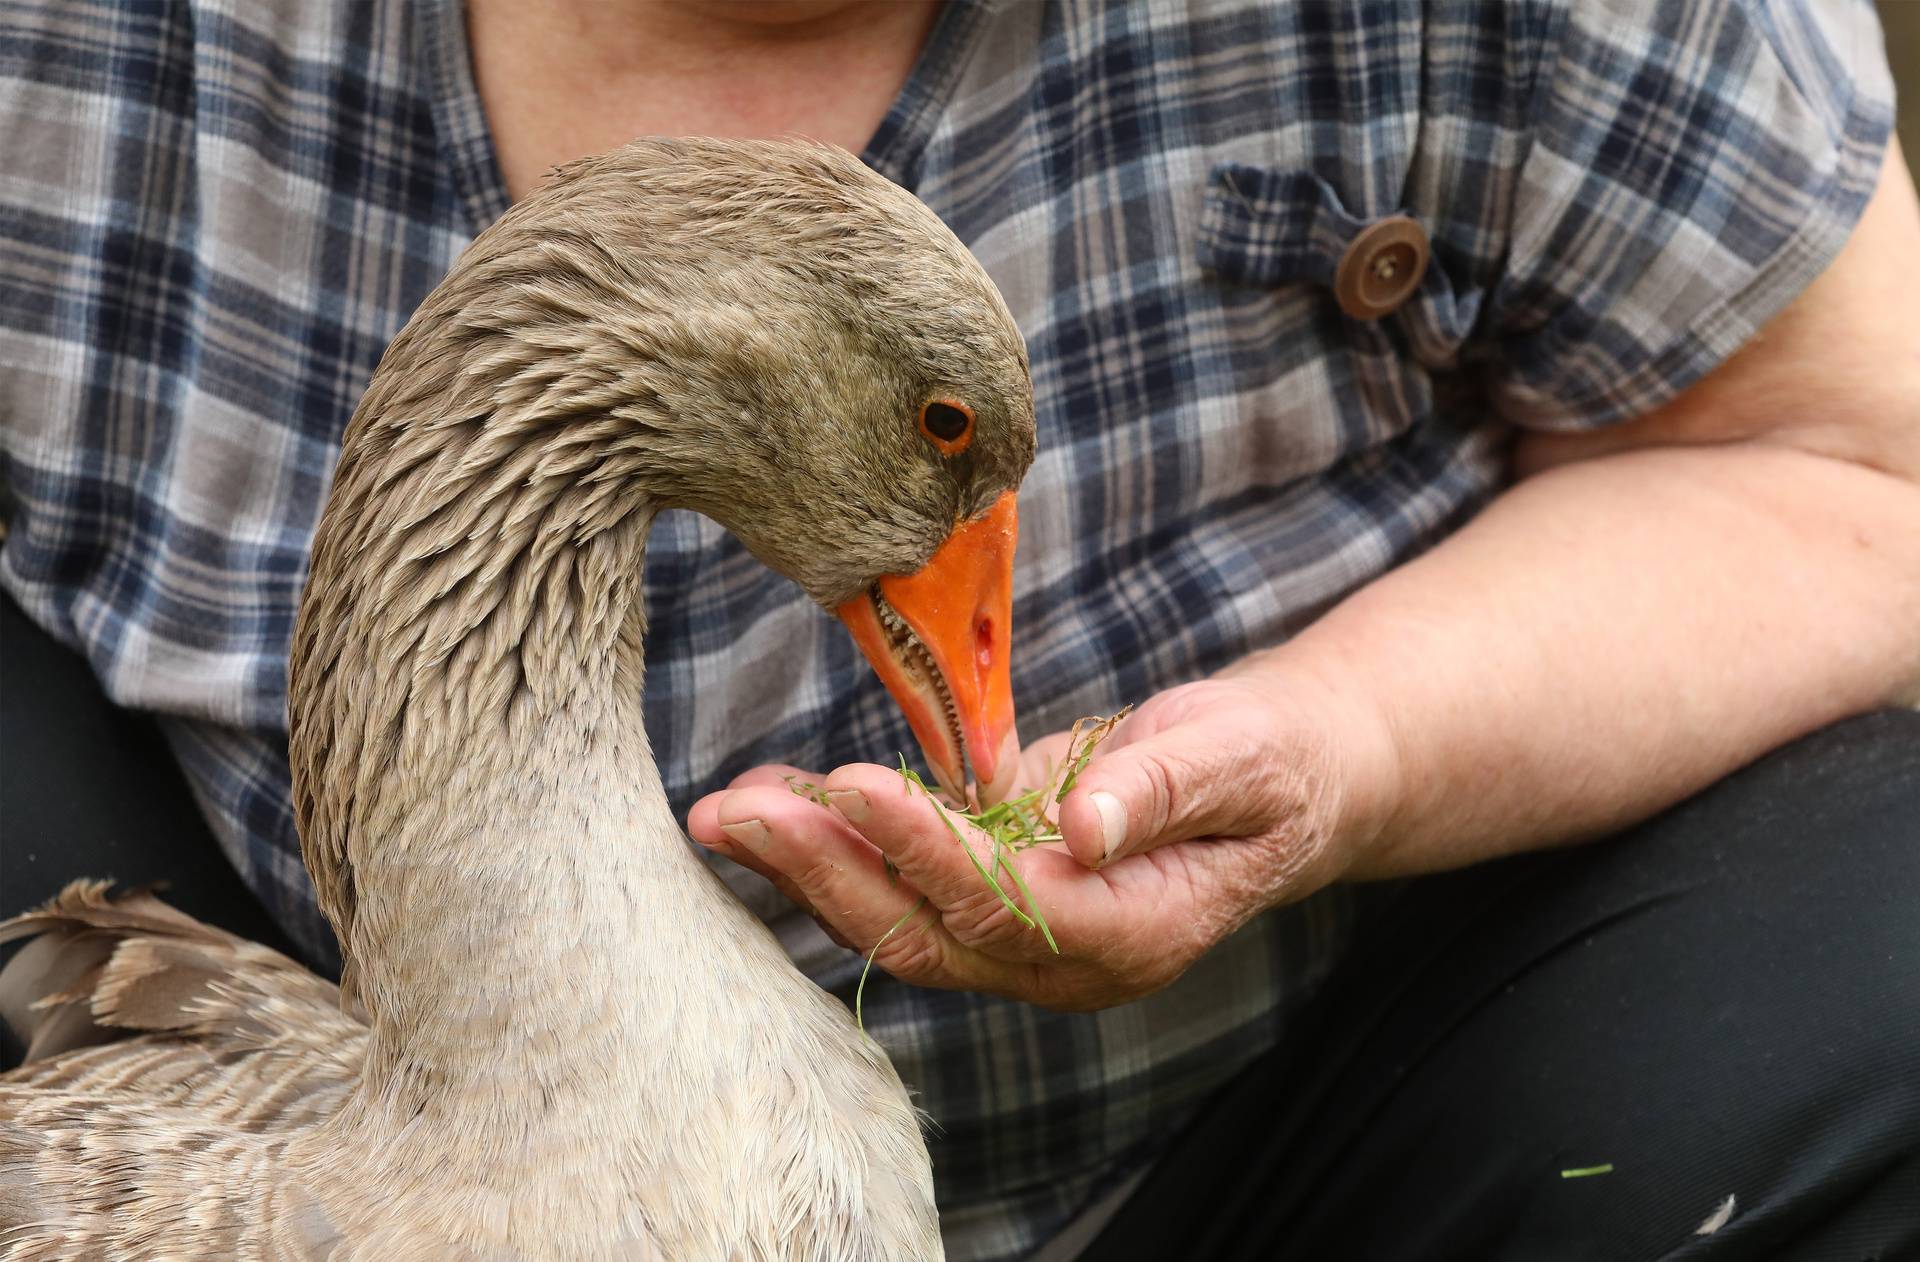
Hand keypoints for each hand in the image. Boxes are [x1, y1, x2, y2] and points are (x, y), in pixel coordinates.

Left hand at [687, 667, 1396, 1010]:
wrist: (1271, 782)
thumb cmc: (1265, 764)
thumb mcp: (1240, 759)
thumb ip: (1163, 793)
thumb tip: (1080, 828)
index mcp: (1135, 931)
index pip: (1013, 907)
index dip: (932, 853)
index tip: (859, 789)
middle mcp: (1065, 958)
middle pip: (930, 933)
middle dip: (829, 871)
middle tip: (742, 811)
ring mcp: (1021, 937)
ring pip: (897, 919)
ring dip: (807, 866)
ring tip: (726, 810)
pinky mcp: (991, 894)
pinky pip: (897, 884)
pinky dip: (831, 845)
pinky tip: (770, 800)